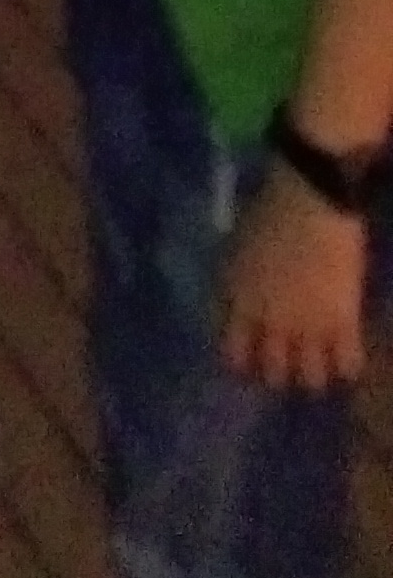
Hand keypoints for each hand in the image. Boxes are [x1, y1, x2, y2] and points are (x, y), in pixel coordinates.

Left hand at [220, 164, 369, 388]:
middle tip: (288, 365)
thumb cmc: (267, 211)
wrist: (310, 198)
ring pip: (311, 379)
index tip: (248, 363)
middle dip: (278, 374)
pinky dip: (347, 366)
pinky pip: (348, 364)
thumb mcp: (235, 251)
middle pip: (273, 374)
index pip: (233, 354)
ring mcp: (309, 326)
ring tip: (319, 364)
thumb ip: (232, 287)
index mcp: (241, 304)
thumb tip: (229, 312)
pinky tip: (345, 358)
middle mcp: (272, 323)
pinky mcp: (344, 321)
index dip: (241, 363)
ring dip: (313, 375)